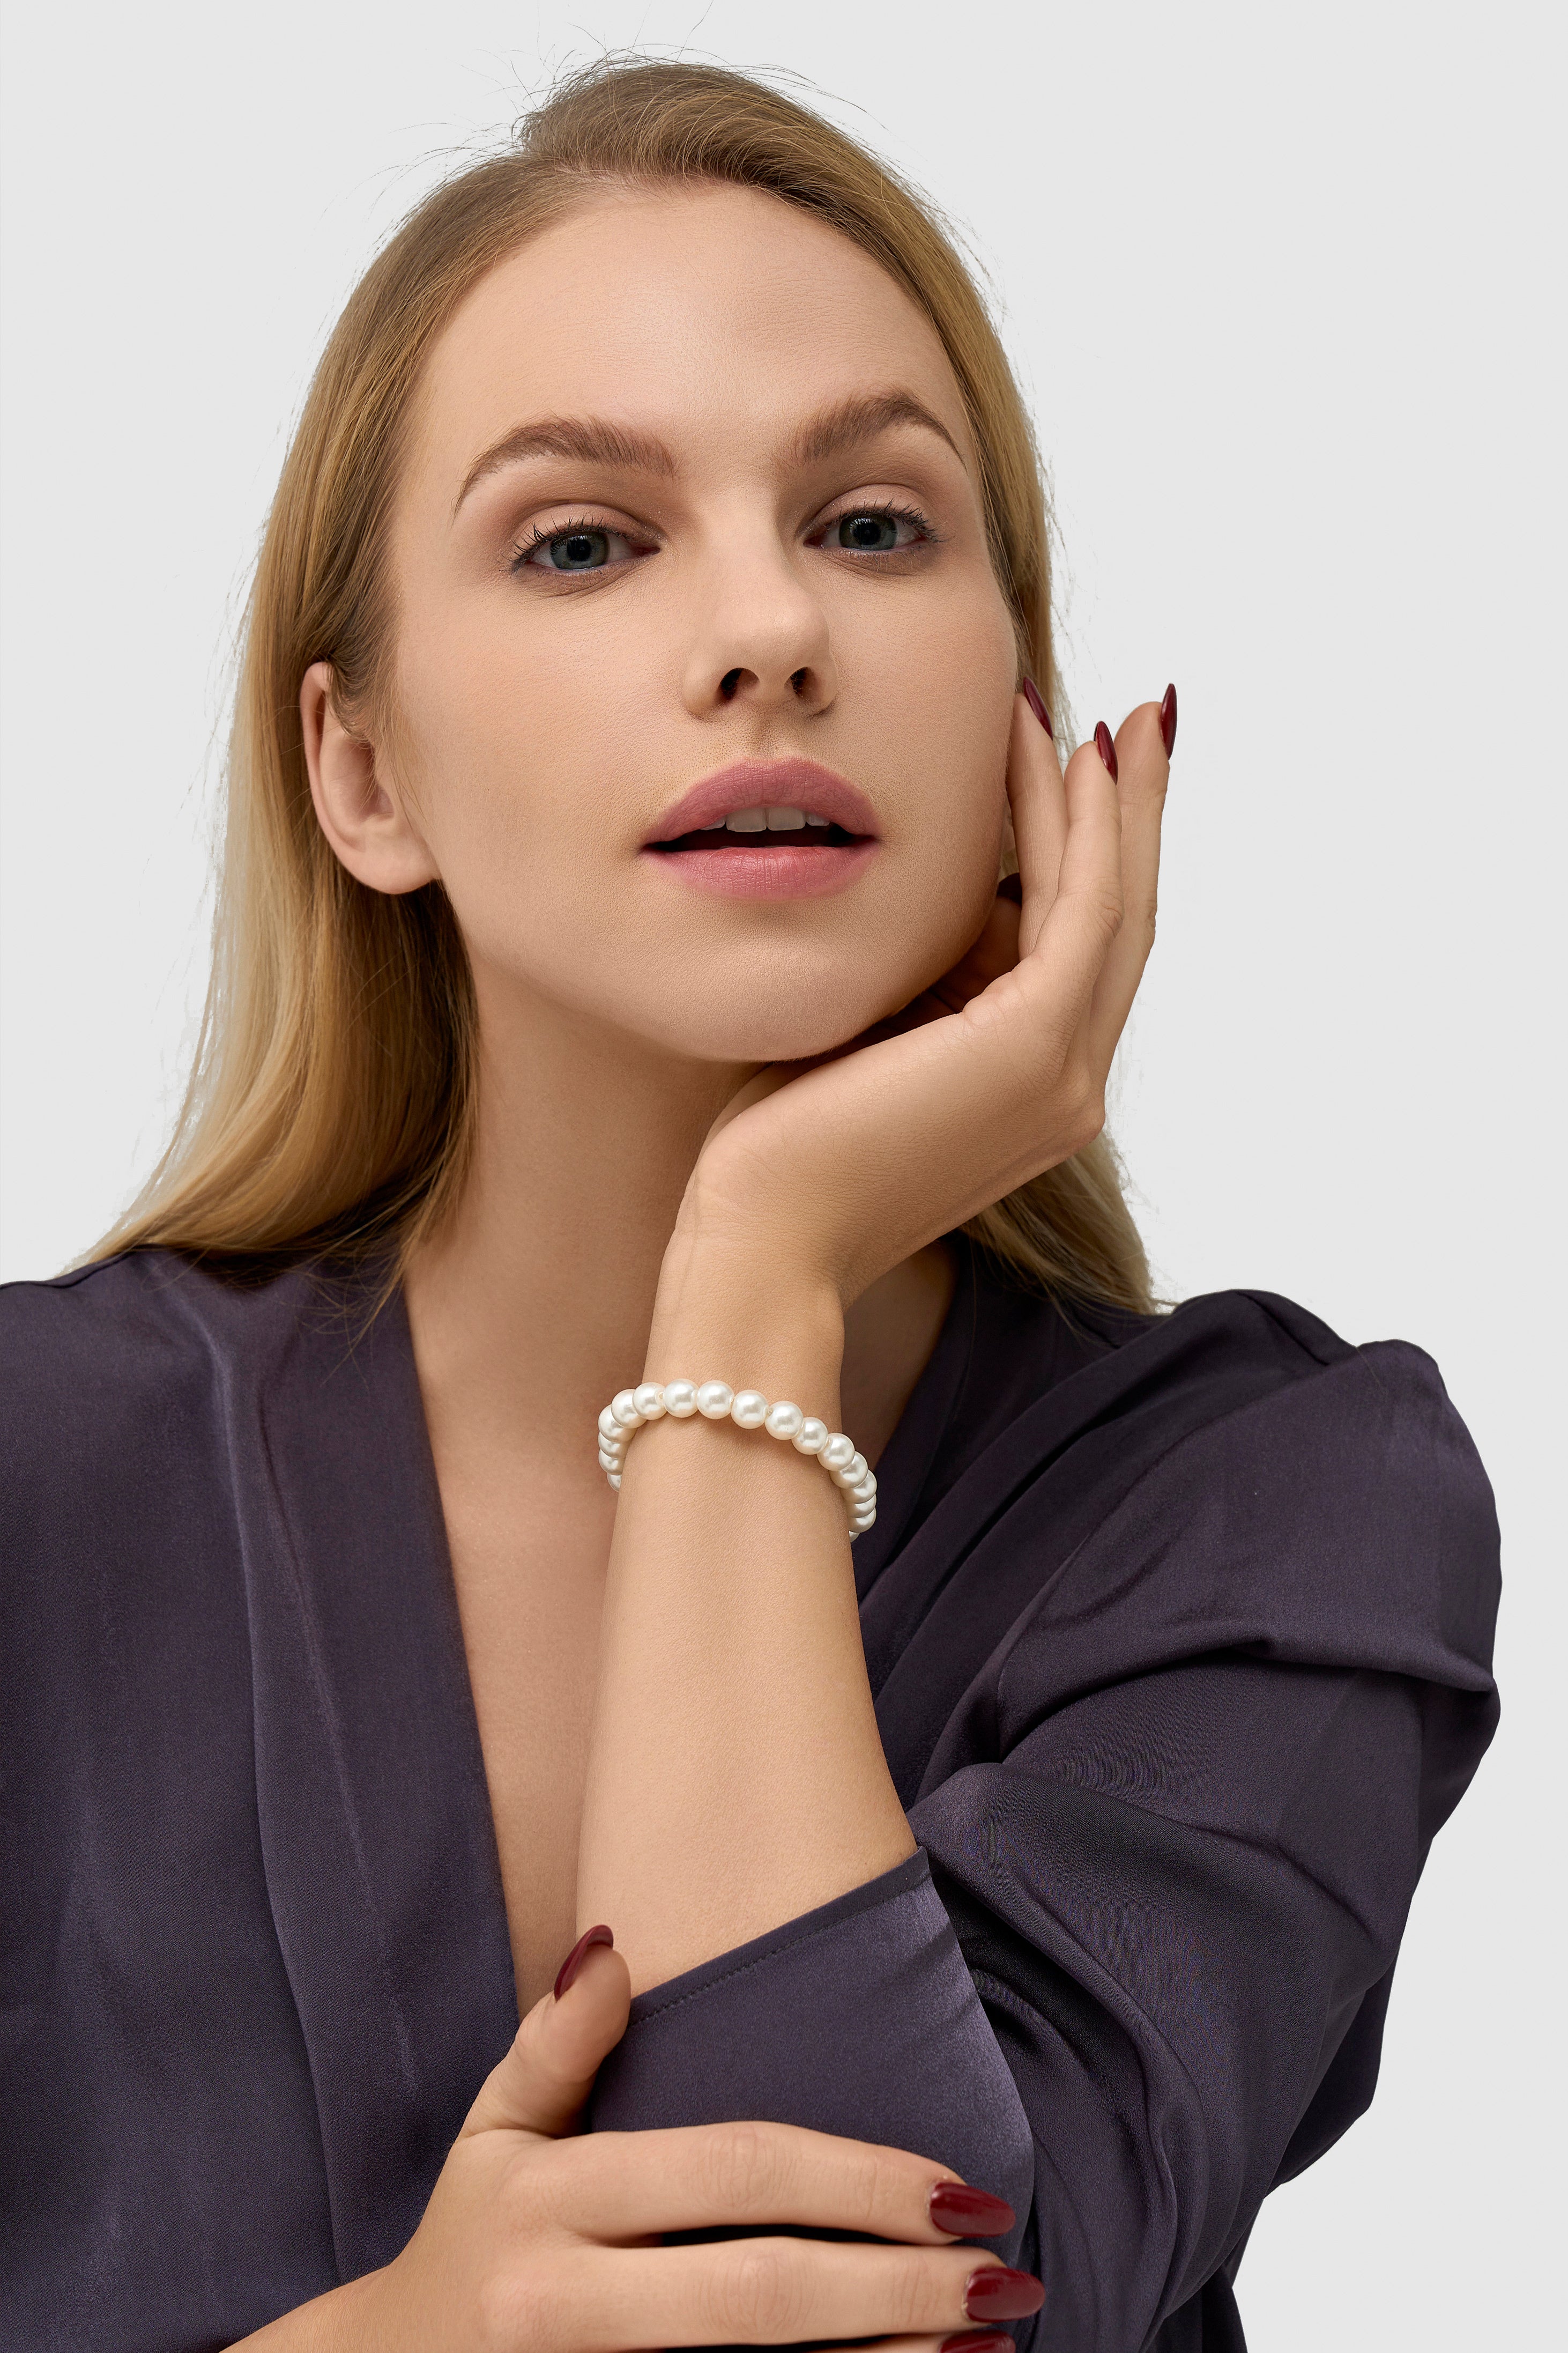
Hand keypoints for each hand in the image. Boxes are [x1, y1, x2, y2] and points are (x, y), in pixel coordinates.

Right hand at [236, 1932, 1040, 2351]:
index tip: (959, 2183)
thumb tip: (614, 1945)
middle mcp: (557, 2302)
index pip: (729, 2172)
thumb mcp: (487, 2139)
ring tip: (986, 2340)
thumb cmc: (461, 2249)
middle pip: (759, 2294)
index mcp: (543, 2201)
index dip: (855, 2176)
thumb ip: (552, 2047)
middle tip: (1004, 2272)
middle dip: (897, 2285)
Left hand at [676, 695, 1168, 1309]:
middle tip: (1145, 721)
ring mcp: (1061, 1074)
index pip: (1080, 951)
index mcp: (1031, 1091)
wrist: (762, 1242)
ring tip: (1110, 715)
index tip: (1088, 763)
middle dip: (1135, 815)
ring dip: (1109, 801)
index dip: (1095, 853)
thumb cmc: (782, 1151)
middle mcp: (1067, 1087)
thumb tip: (943, 891)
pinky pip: (1072, 907)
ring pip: (1111, 905)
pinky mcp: (1031, 1047)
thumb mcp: (869, 1038)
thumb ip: (921, 976)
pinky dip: (1075, 825)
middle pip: (1123, 921)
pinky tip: (1060, 753)